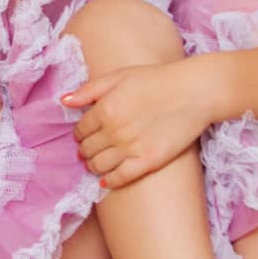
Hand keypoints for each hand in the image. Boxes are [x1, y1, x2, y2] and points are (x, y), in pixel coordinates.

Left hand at [61, 56, 214, 188]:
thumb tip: (63, 101)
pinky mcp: (148, 161)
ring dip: (93, 166)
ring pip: (99, 166)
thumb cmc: (156, 79)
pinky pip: (121, 178)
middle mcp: (114, 131)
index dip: (79, 134)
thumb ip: (89, 90)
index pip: (80, 130)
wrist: (194, 91)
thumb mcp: (119, 76)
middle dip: (84, 150)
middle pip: (87, 149)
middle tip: (87, 151)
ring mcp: (131, 147)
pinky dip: (110, 182)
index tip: (83, 136)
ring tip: (94, 165)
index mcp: (104, 109)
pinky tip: (106, 182)